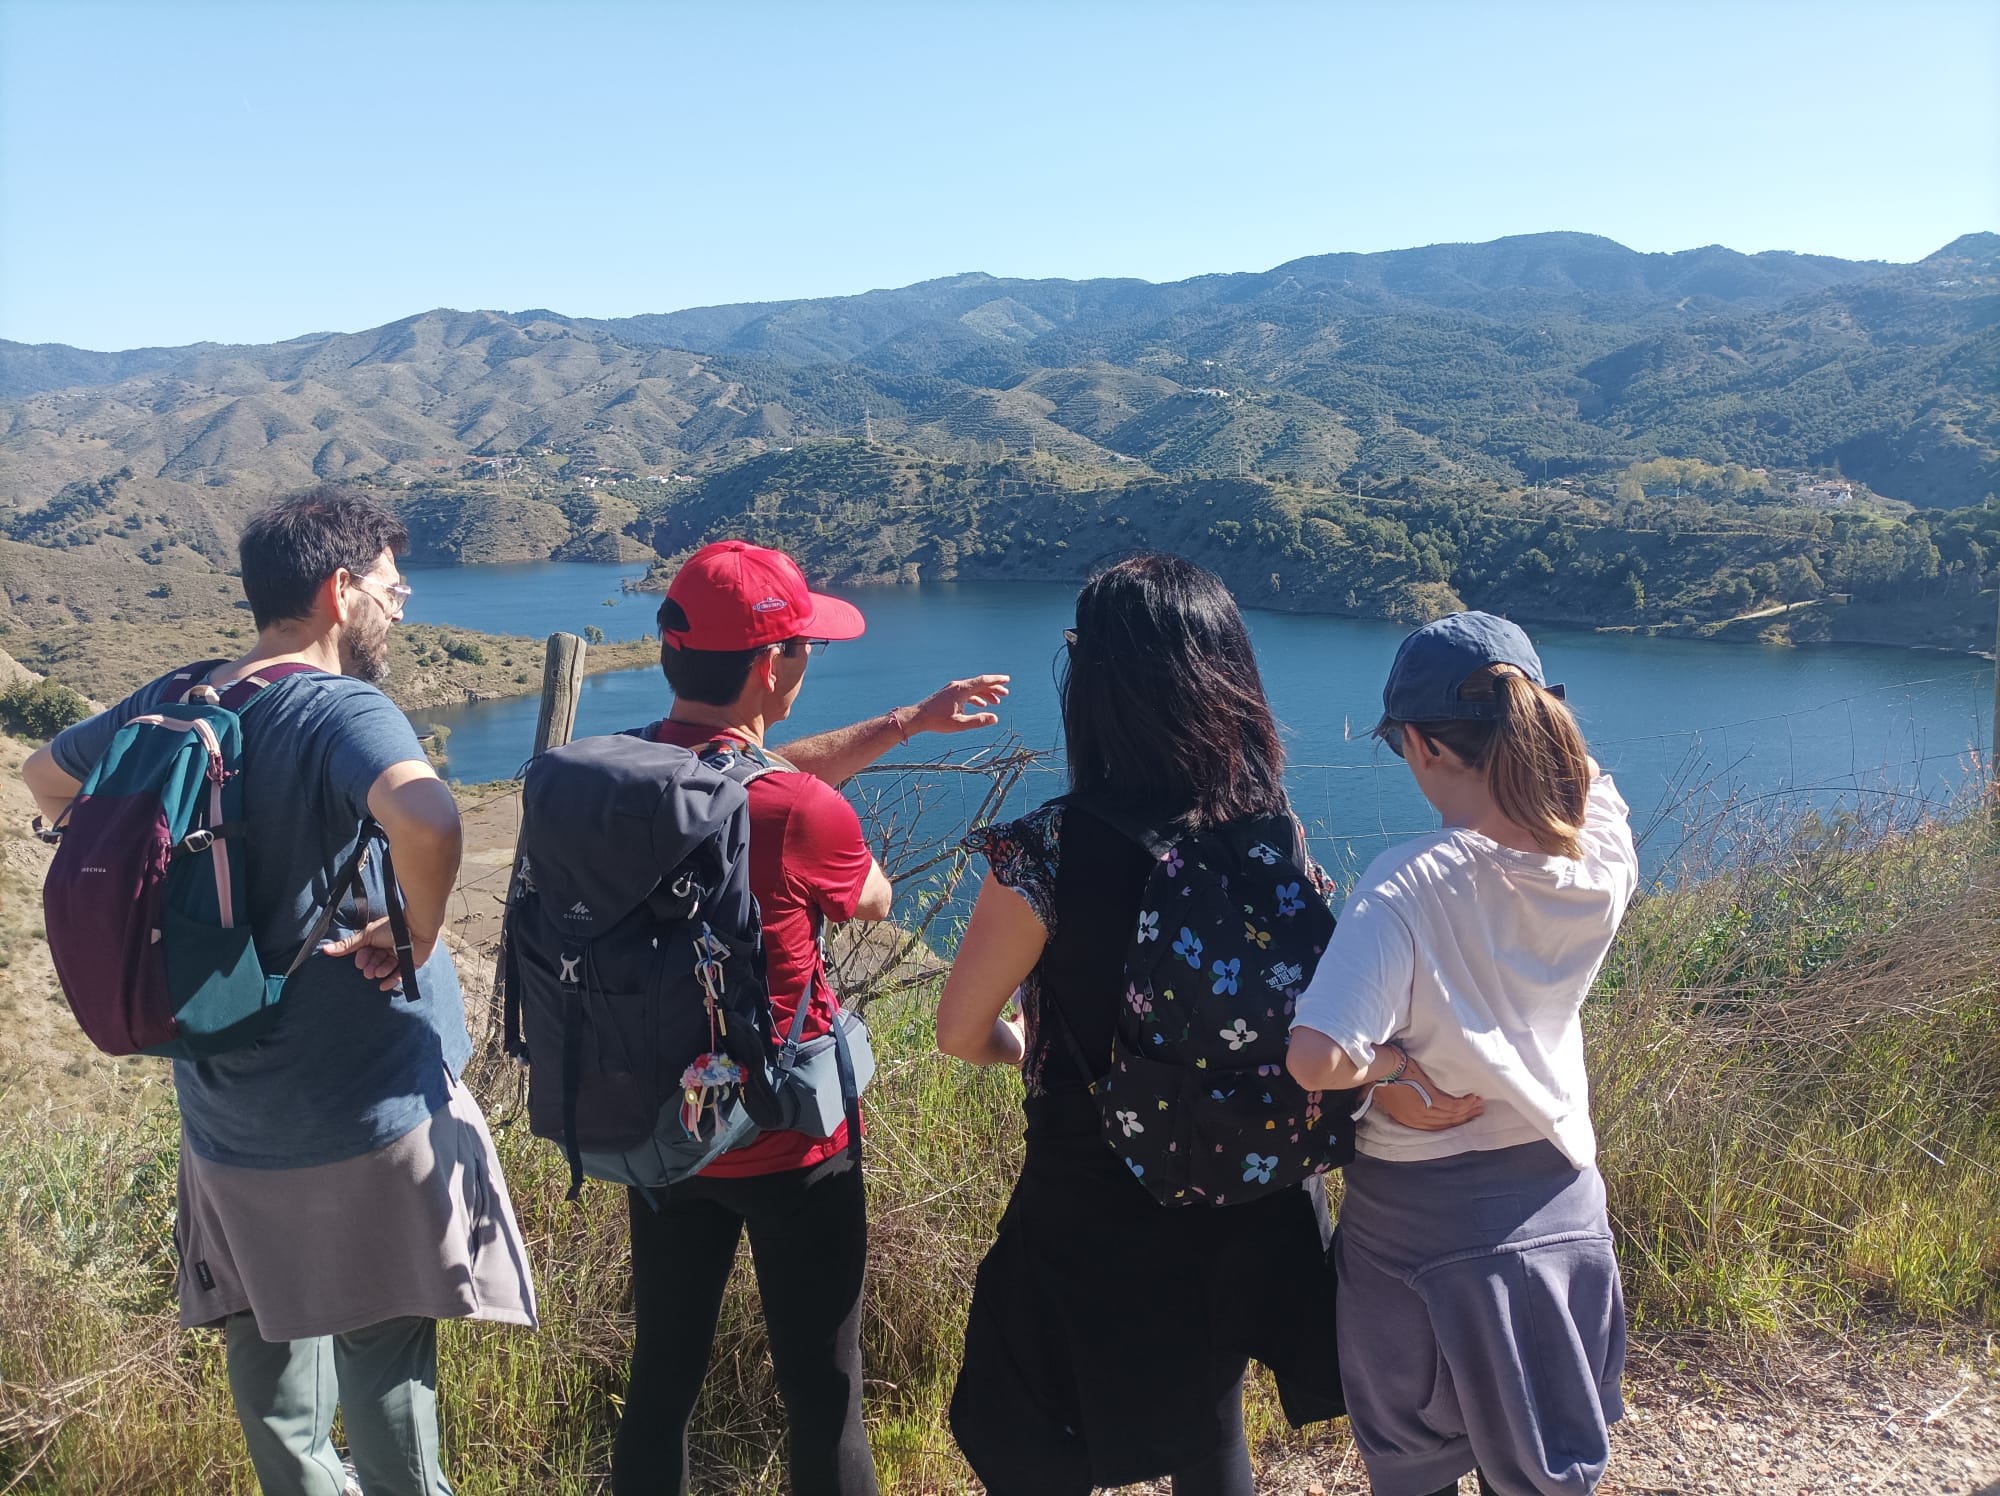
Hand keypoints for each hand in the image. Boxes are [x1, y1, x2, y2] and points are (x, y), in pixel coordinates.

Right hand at [320, 917, 436, 991]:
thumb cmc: (391, 928)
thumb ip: (348, 945)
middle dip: (371, 967)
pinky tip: (384, 986)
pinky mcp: (411, 964)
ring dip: (380, 972)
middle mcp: (389, 947)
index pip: (367, 952)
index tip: (360, 964)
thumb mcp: (366, 936)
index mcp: (378, 939)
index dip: (363, 959)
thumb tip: (325, 949)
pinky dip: (391, 981)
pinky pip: (400, 975)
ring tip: (377, 973)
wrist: (416, 929)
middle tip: (368, 972)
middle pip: (376, 961)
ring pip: (387, 968)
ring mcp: (401, 955)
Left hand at [908, 674, 1010, 735]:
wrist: (918, 717)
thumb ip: (978, 721)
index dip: (996, 680)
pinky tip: (981, 705)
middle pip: (979, 684)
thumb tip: (995, 718)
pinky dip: (975, 697)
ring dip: (985, 694)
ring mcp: (952, 689)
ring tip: (996, 702)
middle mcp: (957, 686)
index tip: (1007, 680)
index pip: (983, 681)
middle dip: (993, 688)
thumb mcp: (960, 724)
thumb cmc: (937, 721)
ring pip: (973, 689)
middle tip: (1006, 693)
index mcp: (961, 690)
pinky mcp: (948, 694)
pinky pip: (966, 693)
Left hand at [1371, 1052, 1483, 1130]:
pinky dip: (1463, 1103)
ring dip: (1467, 1110)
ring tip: (1479, 1104)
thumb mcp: (1394, 1095)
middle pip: (1445, 1122)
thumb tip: (1413, 1099)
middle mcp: (1416, 1119)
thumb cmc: (1385, 1076)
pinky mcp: (1429, 1100)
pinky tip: (1472, 1098)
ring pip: (1451, 1114)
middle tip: (1478, 1111)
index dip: (1451, 1122)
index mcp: (1408, 1119)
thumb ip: (1406, 1101)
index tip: (1464, 1117)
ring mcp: (1423, 1111)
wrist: (1382, 1067)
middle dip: (1464, 1117)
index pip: (1435, 1126)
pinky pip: (1451, 1106)